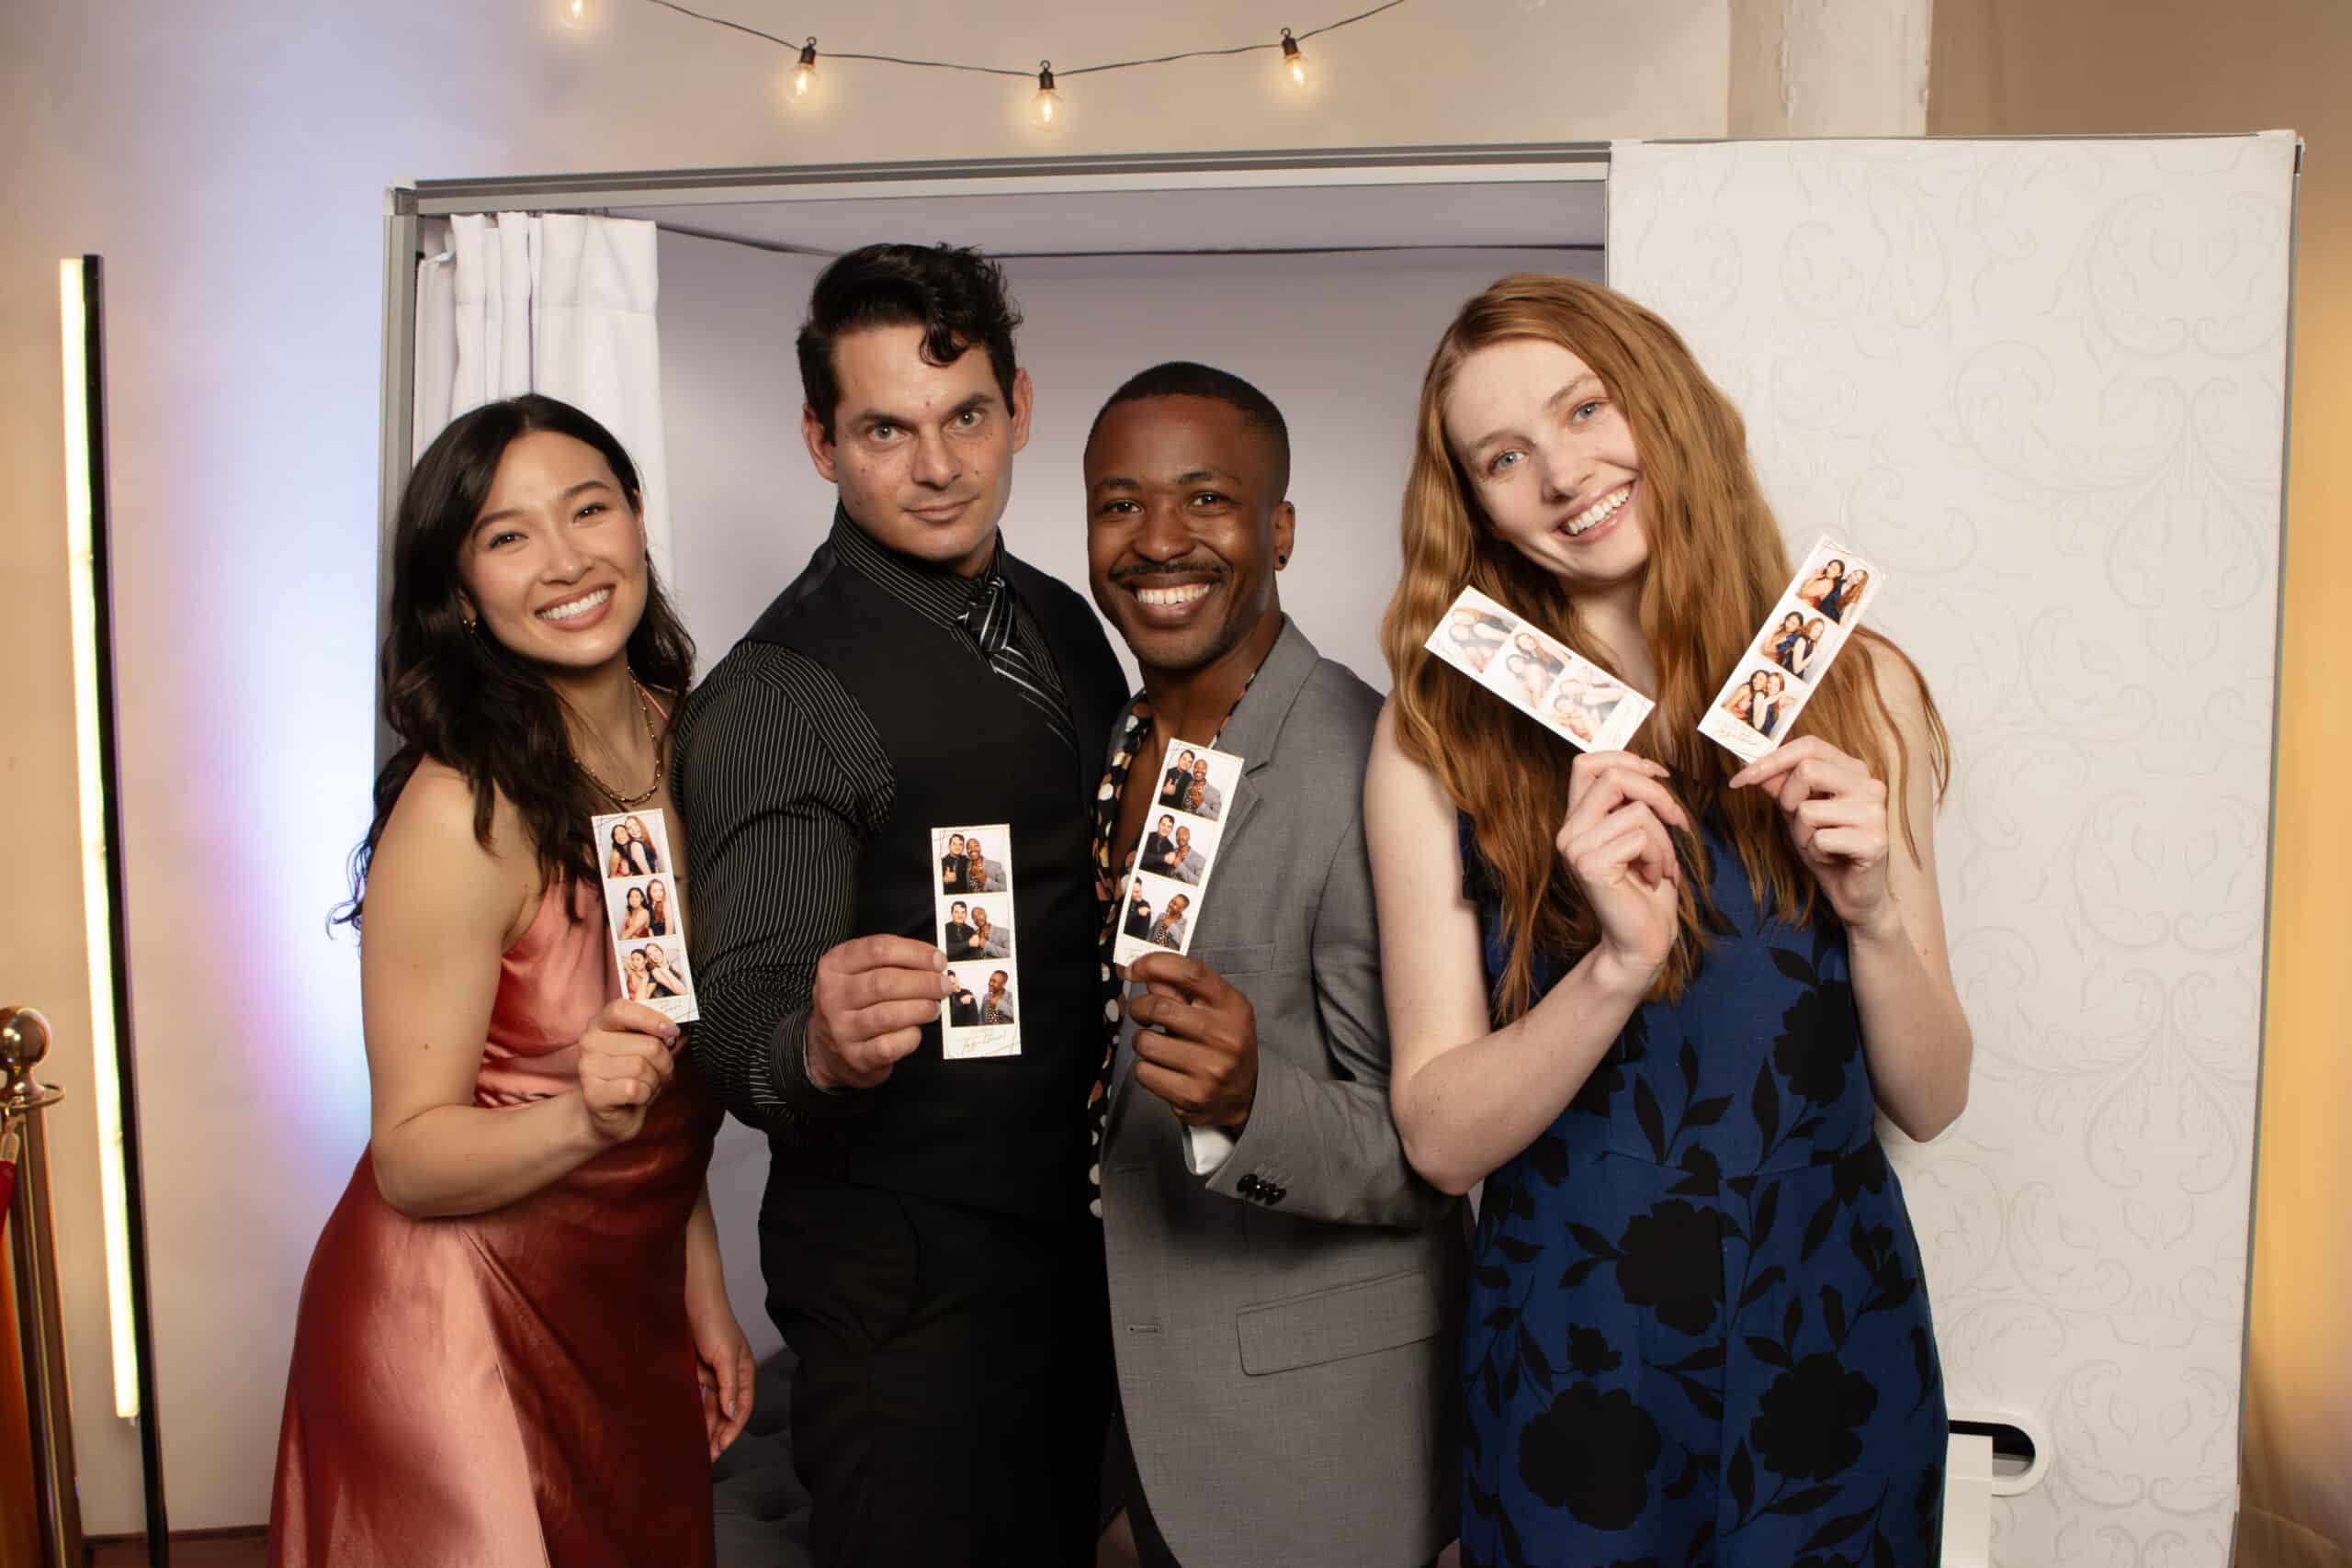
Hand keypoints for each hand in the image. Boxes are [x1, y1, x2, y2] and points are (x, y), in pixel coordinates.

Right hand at [577, 998, 680, 1144]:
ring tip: (645, 1084)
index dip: (652, 1019)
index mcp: (601, 1024)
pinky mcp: (593, 1094)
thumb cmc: (631, 1076)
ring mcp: (588, 1068)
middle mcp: (590, 1042)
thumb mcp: (645, 1049)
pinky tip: (636, 1097)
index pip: (622, 1009)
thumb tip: (679, 1028)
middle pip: (647, 1044)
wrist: (611, 1114)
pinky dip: (644, 1095)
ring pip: (641, 1068)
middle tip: (659, 1070)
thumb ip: (659, 1034)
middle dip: (663, 1061)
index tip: (672, 1031)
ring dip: (653, 1080)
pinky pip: (634, 1089)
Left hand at [686, 1286, 754, 1460]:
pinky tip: (684, 1423)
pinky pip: (694, 1396)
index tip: (720, 1448)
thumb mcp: (726, 1354)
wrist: (688, 1296)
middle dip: (717, 1434)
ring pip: (709, 1406)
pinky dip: (692, 1410)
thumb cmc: (714, 1320)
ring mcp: (711, 1372)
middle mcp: (728, 1374)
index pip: (741, 1407)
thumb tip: (732, 1413)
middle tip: (706, 1456)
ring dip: (704, 1426)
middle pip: (725, 1411)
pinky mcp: (693, 1368)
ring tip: (695, 1447)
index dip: (732, 1430)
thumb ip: (730, 1385)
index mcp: (743, 1370)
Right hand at [807, 935, 950, 1089]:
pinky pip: (890, 1045)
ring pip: (888, 1015)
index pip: (878, 950)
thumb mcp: (858, 972)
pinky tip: (916, 1030)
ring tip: (934, 1007)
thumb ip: (890, 962)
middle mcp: (833, 995)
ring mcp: (842, 1028)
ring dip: (921, 1008)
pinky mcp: (856, 1056)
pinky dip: (911, 1036)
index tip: (938, 960)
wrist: (827, 1049)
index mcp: (834, 965)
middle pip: (884, 982)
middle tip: (943, 985)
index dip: (915, 953)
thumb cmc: (854, 1002)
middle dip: (924, 982)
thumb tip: (935, 962)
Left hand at [1124, 952, 1258, 1131]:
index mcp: (1233, 1008)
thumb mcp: (1217, 1009)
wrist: (1245, 1096)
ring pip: (1145, 1042)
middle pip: (1159, 1007)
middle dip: (1140, 1007)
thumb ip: (1183, 989)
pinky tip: (1164, 1068)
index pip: (1191, 973)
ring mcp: (1209, 1070)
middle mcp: (1225, 1037)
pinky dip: (1146, 1069)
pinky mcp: (1191, 1096)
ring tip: (1158, 1045)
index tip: (1135, 968)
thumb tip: (1146, 972)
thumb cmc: (1226, 1044)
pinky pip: (1144, 1072)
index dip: (1155, 964)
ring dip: (1143, 1041)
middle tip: (1142, 1012)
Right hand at [1556, 751, 1688, 986]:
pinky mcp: (1590, 865)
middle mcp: (1568, 832)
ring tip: (1661, 865)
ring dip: (1664, 839)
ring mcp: (1575, 848)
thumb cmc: (1646, 889)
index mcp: (1577, 820)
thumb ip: (1630, 804)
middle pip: (1613, 777)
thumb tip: (1647, 768)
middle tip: (1678, 821)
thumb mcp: (1639, 835)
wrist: (1641, 940)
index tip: (1658, 774)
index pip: (1586, 764)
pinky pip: (1640, 836)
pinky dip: (1659, 856)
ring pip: (1636, 810)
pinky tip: (1653, 878)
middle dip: (1658, 794)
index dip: (1625, 757)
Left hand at [1729, 737, 1893, 935]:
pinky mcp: (1874, 841)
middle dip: (1788, 799)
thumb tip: (1749, 759)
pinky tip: (1832, 858)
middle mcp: (1870, 785)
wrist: (1854, 892)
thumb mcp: (1796, 812)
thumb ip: (1778, 785)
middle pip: (1808, 770)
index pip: (1809, 746)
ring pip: (1808, 809)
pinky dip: (1814, 853)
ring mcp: (1875, 812)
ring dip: (1801, 834)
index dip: (1771, 759)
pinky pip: (1820, 840)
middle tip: (1797, 821)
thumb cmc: (1827, 847)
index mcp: (1853, 770)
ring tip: (1820, 844)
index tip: (1740, 779)